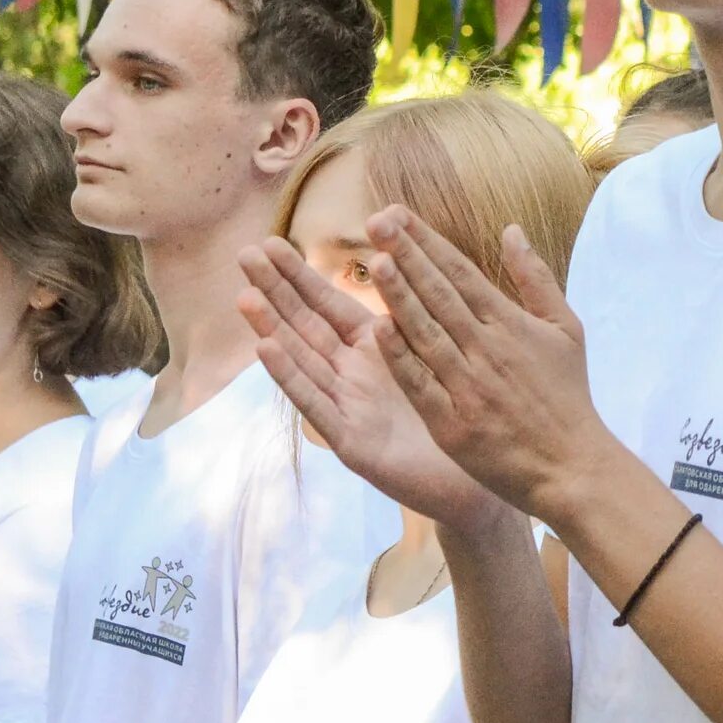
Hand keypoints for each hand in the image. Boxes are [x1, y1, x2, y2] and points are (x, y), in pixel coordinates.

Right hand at [237, 238, 505, 530]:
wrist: (477, 482)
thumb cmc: (461, 418)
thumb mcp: (437, 354)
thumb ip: (417, 311)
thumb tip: (404, 255)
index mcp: (377, 350)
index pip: (331, 305)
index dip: (301, 274)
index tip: (272, 240)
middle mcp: (354, 376)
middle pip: (307, 326)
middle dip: (277, 291)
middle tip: (245, 254)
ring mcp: (348, 409)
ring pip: (304, 361)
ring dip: (274, 329)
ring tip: (245, 296)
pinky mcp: (351, 443)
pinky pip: (317, 405)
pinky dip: (291, 376)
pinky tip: (266, 349)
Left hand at [358, 208, 618, 517]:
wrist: (570, 466)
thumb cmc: (566, 395)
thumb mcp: (565, 329)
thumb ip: (535, 279)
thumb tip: (511, 230)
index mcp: (510, 324)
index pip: (461, 273)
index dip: (427, 242)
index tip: (397, 216)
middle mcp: (487, 348)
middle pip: (440, 295)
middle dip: (408, 256)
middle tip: (377, 223)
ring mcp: (468, 385)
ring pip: (427, 333)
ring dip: (400, 297)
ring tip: (377, 263)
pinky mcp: (452, 422)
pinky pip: (421, 383)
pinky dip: (401, 356)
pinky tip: (378, 330)